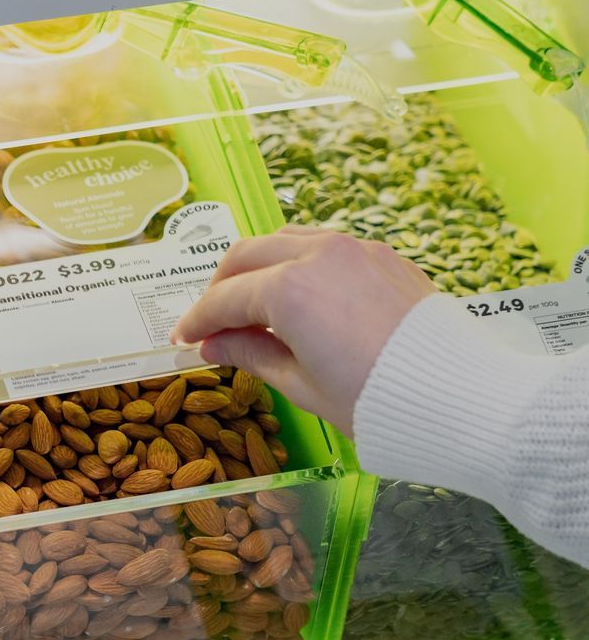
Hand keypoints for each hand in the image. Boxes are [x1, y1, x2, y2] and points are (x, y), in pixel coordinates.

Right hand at [171, 226, 436, 434]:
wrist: (456, 393)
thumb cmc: (376, 399)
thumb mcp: (302, 386)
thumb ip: (251, 355)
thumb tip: (214, 345)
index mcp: (289, 290)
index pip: (225, 299)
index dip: (198, 320)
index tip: (184, 339)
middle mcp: (317, 255)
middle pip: (247, 255)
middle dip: (221, 285)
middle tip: (210, 320)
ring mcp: (352, 248)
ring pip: (284, 239)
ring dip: (258, 265)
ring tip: (250, 301)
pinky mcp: (380, 253)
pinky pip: (324, 243)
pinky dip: (297, 260)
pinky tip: (297, 292)